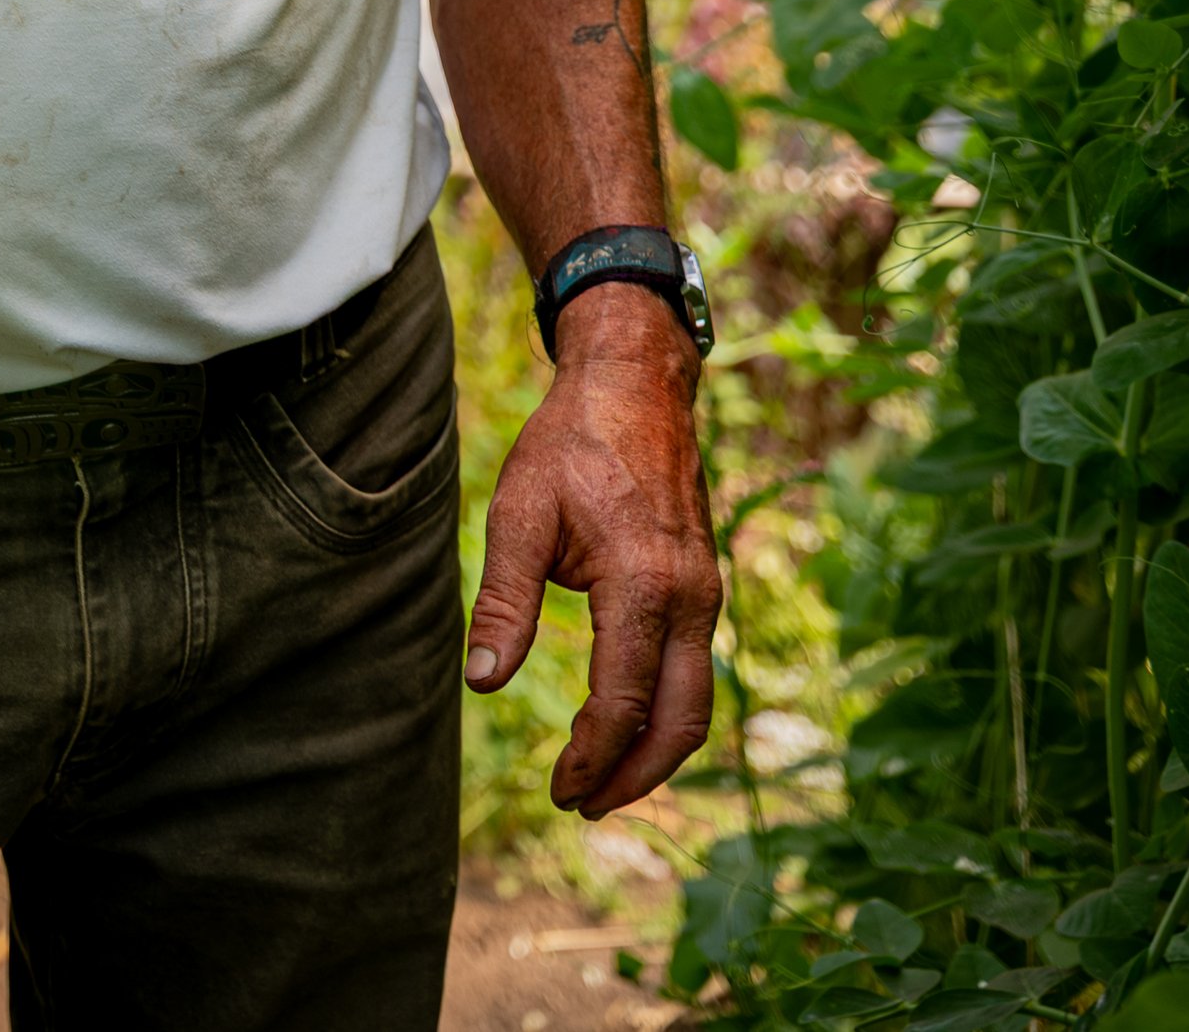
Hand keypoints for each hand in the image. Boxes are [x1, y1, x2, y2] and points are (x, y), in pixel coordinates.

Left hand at [463, 287, 720, 819]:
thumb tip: (483, 681)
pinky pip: (697, 668)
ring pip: (697, 701)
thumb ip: (505, 600)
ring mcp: (706, 590)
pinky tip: (628, 721)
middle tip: (585, 805)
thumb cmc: (570, 444)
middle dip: (634, 776)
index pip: (622, 702)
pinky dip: (667, 711)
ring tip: (605, 780)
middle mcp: (690, 595)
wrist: (635, 384)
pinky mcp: (705, 583)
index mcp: (643, 583)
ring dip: (655, 752)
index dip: (591, 757)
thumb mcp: (521, 514)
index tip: (559, 790)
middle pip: (679, 722)